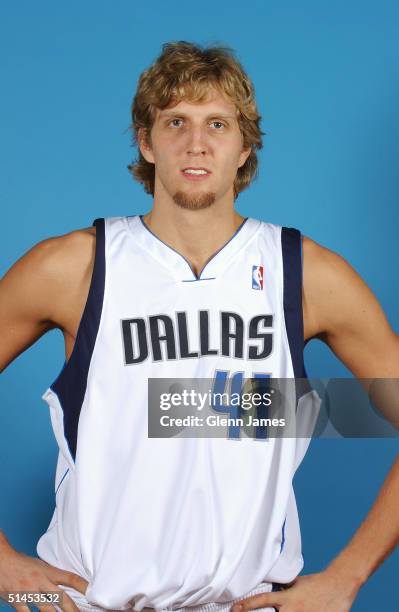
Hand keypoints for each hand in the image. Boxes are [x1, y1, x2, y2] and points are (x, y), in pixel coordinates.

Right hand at [0, 539, 87, 611]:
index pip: (70, 578)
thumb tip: (65, 583)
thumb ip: (51, 575)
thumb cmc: (21, 564)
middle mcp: (40, 581)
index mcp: (48, 571)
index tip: (92, 592)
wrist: (2, 559)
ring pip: (47, 610)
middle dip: (73, 610)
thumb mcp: (40, 565)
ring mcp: (29, 591)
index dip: (83, 585)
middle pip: (62, 598)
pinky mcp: (16, 600)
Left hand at [230, 570, 359, 611]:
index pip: (262, 600)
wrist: (338, 584)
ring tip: (286, 611)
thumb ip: (284, 591)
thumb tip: (274, 591)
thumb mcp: (296, 584)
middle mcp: (292, 609)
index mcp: (286, 598)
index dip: (247, 605)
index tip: (235, 609)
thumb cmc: (317, 583)